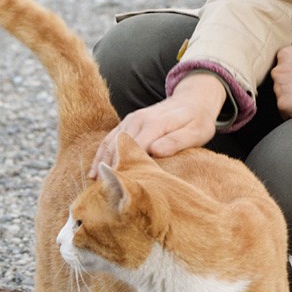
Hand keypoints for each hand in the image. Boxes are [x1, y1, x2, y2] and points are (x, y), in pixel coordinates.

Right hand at [89, 72, 226, 177]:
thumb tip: (155, 151)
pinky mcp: (128, 122)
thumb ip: (176, 142)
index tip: (121, 187)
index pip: (134, 148)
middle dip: (110, 169)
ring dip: (100, 162)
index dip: (126, 168)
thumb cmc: (198, 120)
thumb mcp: (196, 132)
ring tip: (94, 184)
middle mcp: (137, 120)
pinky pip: (110, 138)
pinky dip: (101, 154)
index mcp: (153, 124)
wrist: (193, 99)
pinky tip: (95, 170)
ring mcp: (130, 120)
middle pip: (117, 147)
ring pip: (109, 143)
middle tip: (104, 192)